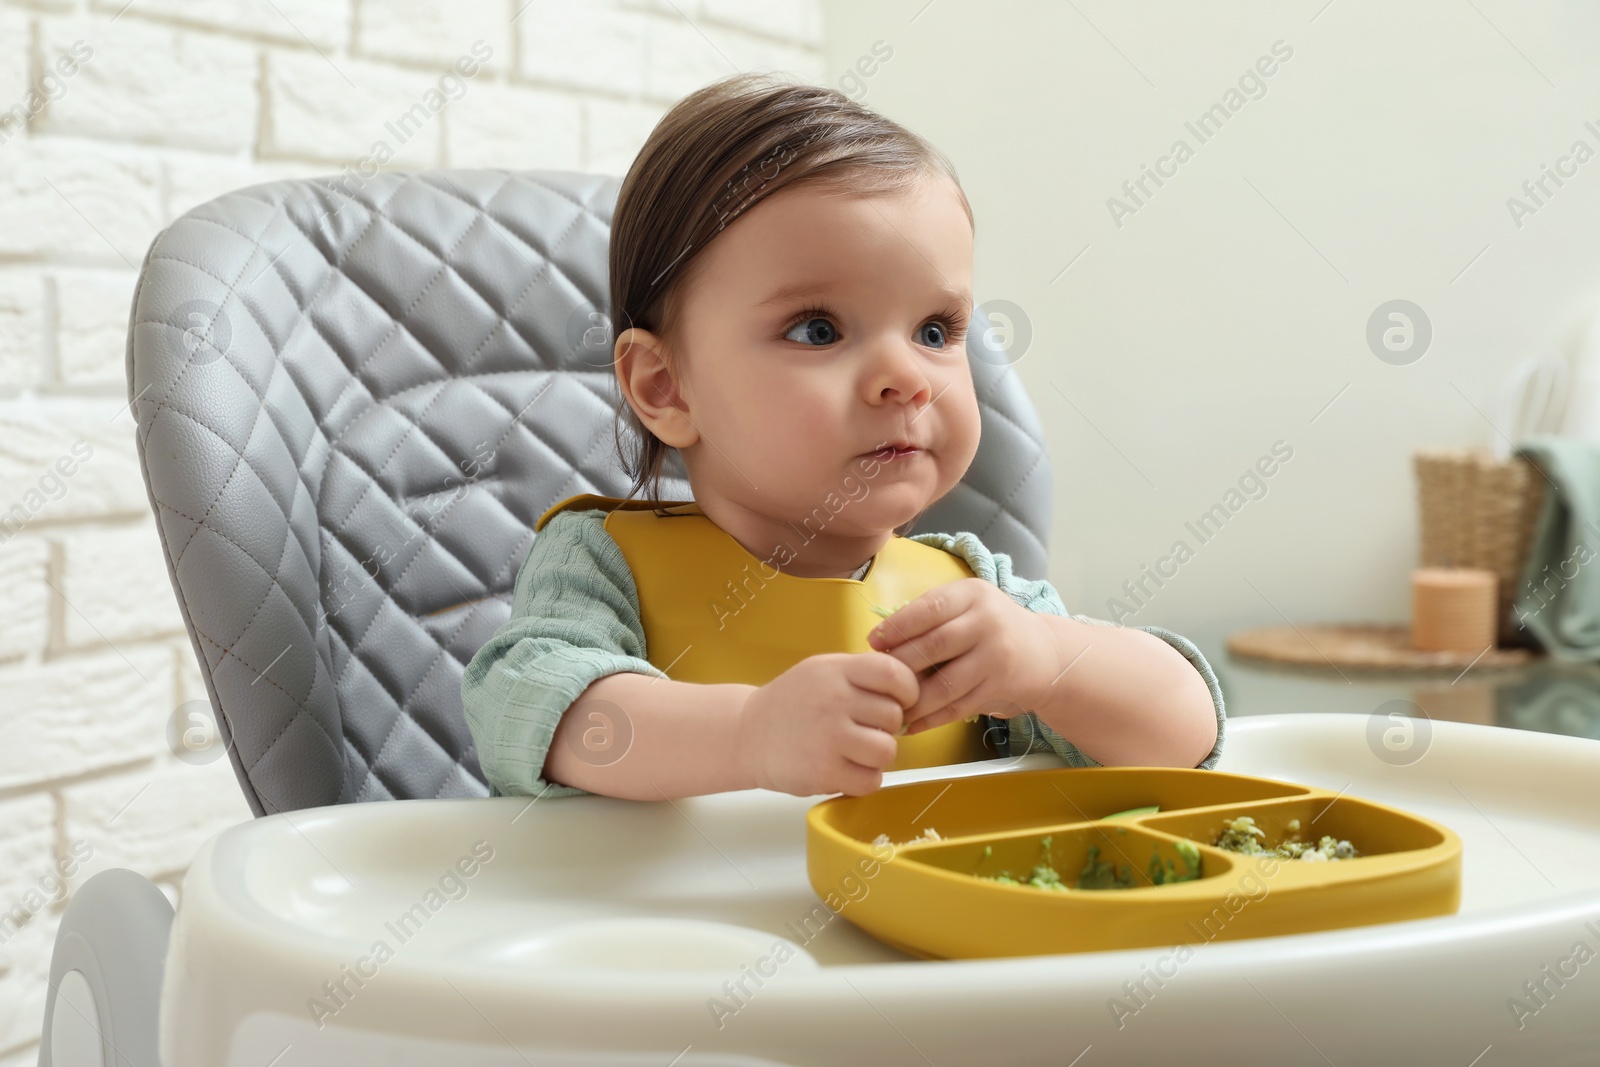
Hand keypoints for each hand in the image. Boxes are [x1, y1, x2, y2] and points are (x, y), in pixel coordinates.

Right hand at [736, 652, 918, 796]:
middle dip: (885, 727)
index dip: (906, 690)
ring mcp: (828, 737)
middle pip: (894, 716)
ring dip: (877, 756)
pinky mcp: (824, 771)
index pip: (893, 673)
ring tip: (855, 751)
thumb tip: (914, 687)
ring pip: (887, 751)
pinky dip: (863, 780)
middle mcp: (833, 700)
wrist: (747, 735)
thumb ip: (862, 674)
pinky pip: (871, 781)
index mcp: (835, 671)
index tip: (899, 701)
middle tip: (863, 729)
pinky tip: (845, 769)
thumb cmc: (793, 703)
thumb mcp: (823, 670)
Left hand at [865, 578, 1056, 735]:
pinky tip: (913, 725)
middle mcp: (988, 622)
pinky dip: (932, 719)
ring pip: (945, 683)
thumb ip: (933, 615)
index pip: (928, 608)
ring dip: (914, 700)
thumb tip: (882, 639)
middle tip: (877, 678)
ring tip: (892, 707)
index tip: (873, 642)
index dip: (897, 626)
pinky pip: (959, 707)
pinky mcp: (1002, 687)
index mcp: (973, 595)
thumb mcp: (969, 605)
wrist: (1047, 653)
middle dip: (900, 664)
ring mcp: (997, 656)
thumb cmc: (993, 627)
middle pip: (934, 645)